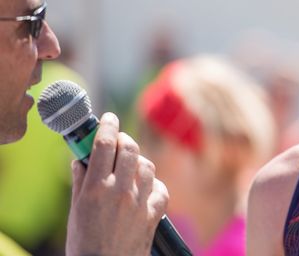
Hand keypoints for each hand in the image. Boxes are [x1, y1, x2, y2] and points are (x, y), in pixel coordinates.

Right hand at [66, 112, 168, 255]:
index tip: (109, 117)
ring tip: (128, 168)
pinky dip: (152, 184)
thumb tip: (81, 158)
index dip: (108, 125)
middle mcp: (120, 191)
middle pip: (130, 148)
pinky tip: (143, 188)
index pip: (104, 143)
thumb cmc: (84, 243)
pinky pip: (160, 187)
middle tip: (118, 140)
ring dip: (137, 161)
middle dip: (124, 139)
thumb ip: (80, 181)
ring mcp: (140, 202)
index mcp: (96, 188)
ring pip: (147, 165)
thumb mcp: (75, 210)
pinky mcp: (155, 214)